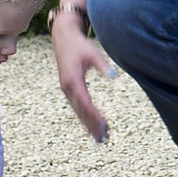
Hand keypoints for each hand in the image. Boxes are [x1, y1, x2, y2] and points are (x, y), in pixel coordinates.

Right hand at [50, 3, 113, 142]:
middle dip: (92, 125)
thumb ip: (103, 65)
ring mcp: (67, 90)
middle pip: (81, 111)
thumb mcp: (93, 53)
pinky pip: (77, 107)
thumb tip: (114, 76)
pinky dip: (85, 117)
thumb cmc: (79, 45)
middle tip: (104, 139)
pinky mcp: (68, 89)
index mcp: (73, 81)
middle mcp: (67, 88)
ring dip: (89, 125)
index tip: (104, 125)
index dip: (95, 116)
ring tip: (100, 138)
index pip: (85, 103)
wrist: (63, 38)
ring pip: (78, 111)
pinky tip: (91, 126)